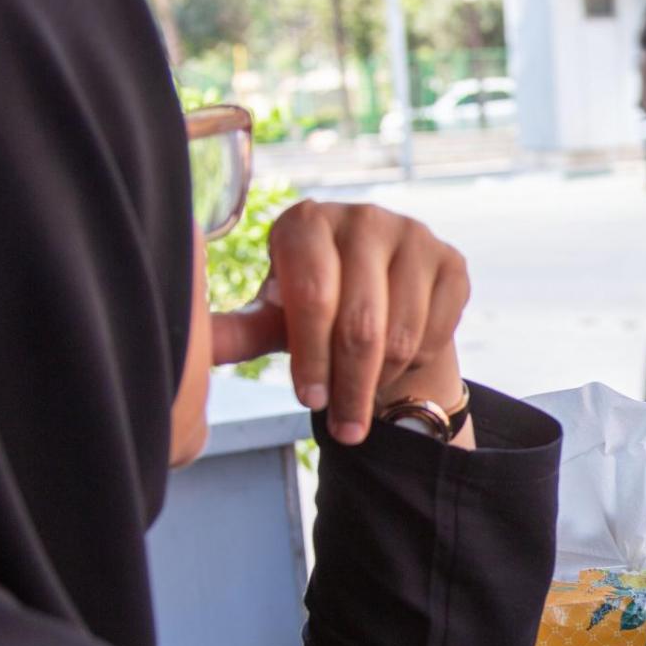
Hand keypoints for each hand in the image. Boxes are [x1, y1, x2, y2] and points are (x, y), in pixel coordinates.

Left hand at [209, 200, 471, 445]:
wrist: (382, 296)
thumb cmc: (315, 309)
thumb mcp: (275, 317)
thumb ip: (239, 331)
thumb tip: (193, 346)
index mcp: (306, 222)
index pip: (313, 296)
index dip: (311, 357)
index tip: (309, 401)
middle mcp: (362, 217)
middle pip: (360, 322)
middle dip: (350, 387)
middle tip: (343, 428)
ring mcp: (413, 234)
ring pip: (403, 334)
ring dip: (382, 380)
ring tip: (364, 397)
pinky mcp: (451, 259)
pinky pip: (438, 330)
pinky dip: (419, 362)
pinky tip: (398, 364)